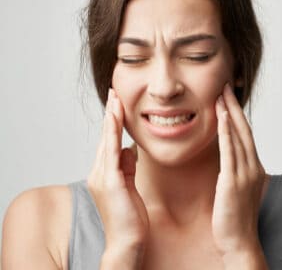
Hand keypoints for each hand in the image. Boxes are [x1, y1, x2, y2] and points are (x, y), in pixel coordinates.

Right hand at [87, 88, 148, 251]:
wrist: (127, 240)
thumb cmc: (130, 216)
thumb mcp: (130, 185)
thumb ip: (127, 166)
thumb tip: (128, 149)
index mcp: (105, 173)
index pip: (109, 141)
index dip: (113, 122)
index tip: (117, 103)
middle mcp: (99, 172)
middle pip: (105, 137)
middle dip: (111, 114)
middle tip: (115, 92)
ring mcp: (102, 177)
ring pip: (106, 141)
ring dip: (111, 118)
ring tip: (116, 99)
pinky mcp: (110, 182)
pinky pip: (111, 152)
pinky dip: (113, 134)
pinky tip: (116, 120)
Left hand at [212, 83, 266, 255]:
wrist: (239, 243)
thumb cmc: (235, 220)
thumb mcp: (237, 190)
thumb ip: (234, 173)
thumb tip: (227, 162)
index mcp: (254, 168)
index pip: (246, 135)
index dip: (238, 114)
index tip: (228, 97)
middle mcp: (253, 167)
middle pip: (244, 129)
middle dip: (234, 106)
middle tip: (225, 85)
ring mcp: (245, 174)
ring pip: (238, 136)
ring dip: (230, 113)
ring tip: (221, 94)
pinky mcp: (233, 182)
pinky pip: (230, 151)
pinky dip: (227, 132)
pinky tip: (222, 117)